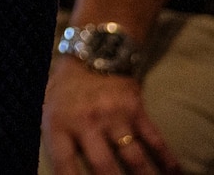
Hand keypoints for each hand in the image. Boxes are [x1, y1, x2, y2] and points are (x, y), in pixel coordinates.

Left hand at [43, 60, 178, 174]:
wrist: (91, 56)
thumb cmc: (65, 90)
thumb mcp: (46, 109)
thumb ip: (53, 138)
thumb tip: (51, 167)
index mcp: (59, 123)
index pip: (64, 162)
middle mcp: (86, 122)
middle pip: (104, 166)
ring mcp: (114, 116)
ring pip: (133, 158)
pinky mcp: (136, 110)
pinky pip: (155, 140)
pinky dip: (167, 160)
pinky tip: (173, 173)